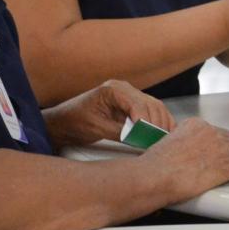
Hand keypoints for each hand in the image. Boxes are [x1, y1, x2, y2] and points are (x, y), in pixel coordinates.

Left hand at [44, 80, 173, 147]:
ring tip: (163, 140)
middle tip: (159, 141)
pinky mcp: (132, 106)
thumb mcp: (97, 128)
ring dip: (161, 123)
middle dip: (157, 123)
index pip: (137, 103)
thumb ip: (120, 132)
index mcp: (113, 90)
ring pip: (155, 107)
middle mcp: (124, 89)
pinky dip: (159, 122)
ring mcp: (129, 96)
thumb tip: (141, 139)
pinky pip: (151, 111)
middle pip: (151, 104)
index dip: (145, 121)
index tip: (148, 136)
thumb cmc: (75, 122)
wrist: (64, 122)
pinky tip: (164, 133)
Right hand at [144, 118, 228, 193]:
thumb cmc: (156, 165)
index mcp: (195, 125)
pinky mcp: (228, 164)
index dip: (218, 141)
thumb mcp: (167, 143)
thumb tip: (183, 151)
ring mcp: (221, 147)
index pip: (215, 130)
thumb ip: (181, 142)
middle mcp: (211, 132)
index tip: (217, 149)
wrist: (157, 175)